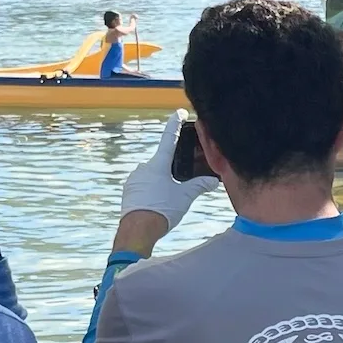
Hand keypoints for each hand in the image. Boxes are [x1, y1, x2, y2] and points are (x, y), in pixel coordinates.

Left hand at [118, 116, 214, 231]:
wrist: (137, 230)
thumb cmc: (161, 211)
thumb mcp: (184, 197)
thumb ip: (200, 186)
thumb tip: (214, 181)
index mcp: (159, 164)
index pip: (170, 138)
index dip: (176, 124)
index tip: (179, 112)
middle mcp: (144, 168)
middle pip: (161, 162)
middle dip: (170, 170)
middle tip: (177, 185)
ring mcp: (134, 179)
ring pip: (151, 176)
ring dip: (159, 183)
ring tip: (167, 200)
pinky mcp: (128, 191)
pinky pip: (142, 186)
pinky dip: (150, 192)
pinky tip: (156, 204)